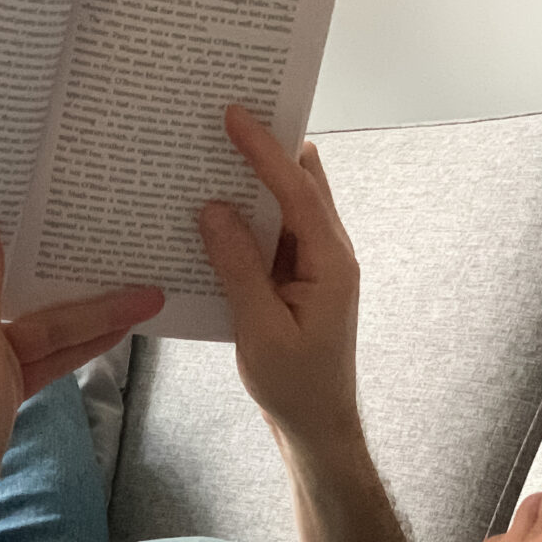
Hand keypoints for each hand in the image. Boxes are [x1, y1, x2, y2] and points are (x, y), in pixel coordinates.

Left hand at [0, 211, 162, 541]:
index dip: (22, 234)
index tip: (52, 205)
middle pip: (30, 299)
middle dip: (81, 284)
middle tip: (126, 256)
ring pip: (48, 331)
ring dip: (93, 317)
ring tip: (142, 296)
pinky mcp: (4, 389)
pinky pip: (48, 359)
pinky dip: (80, 348)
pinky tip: (116, 333)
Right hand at [199, 105, 360, 449]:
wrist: (318, 427)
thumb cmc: (295, 386)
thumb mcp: (259, 328)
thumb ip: (238, 266)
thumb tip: (213, 210)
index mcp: (330, 262)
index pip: (297, 190)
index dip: (265, 149)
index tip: (235, 114)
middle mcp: (329, 253)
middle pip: (302, 184)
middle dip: (267, 149)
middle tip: (225, 117)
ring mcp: (315, 265)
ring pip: (286, 206)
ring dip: (253, 183)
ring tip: (211, 155)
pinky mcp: (298, 279)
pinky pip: (273, 234)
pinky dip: (246, 218)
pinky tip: (212, 214)